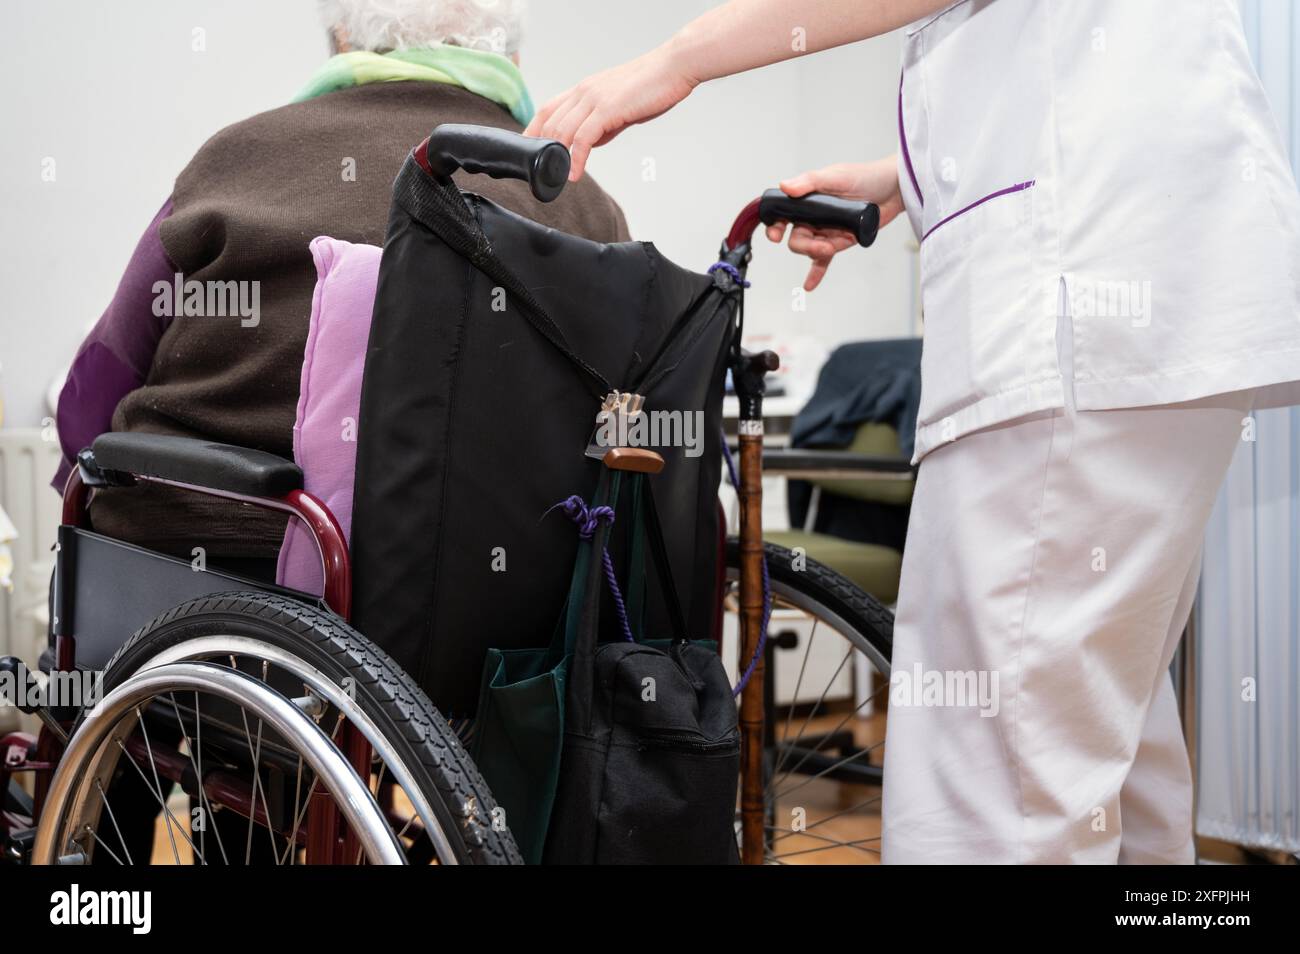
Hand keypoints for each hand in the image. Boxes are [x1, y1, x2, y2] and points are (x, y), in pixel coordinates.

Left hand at [524, 43, 698, 180]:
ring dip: (557, 157)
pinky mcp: (607, 109)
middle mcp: (584, 91)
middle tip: (541, 171)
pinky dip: (576, 158)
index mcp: (585, 89)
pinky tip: (575, 174)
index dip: (534, 130)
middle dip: (541, 149)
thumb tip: (592, 143)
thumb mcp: (620, 107)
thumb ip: (603, 124)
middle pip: (549, 122)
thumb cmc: (653, 86)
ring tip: (556, 176)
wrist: (674, 68)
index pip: (548, 109)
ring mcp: (594, 99)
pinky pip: (583, 138)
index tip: (529, 150)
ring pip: (562, 131)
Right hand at [765, 158, 903, 290]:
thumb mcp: (836, 176)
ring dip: (816, 252)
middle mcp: (814, 215)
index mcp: (808, 198)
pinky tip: (809, 286)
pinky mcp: (839, 242)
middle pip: (796, 237)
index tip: (776, 234)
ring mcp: (826, 230)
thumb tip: (785, 187)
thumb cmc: (867, 176)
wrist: (894, 189)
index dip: (775, 225)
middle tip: (821, 245)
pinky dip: (815, 273)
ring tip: (831, 248)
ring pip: (809, 249)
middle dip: (804, 245)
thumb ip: (810, 182)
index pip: (783, 213)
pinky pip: (823, 260)